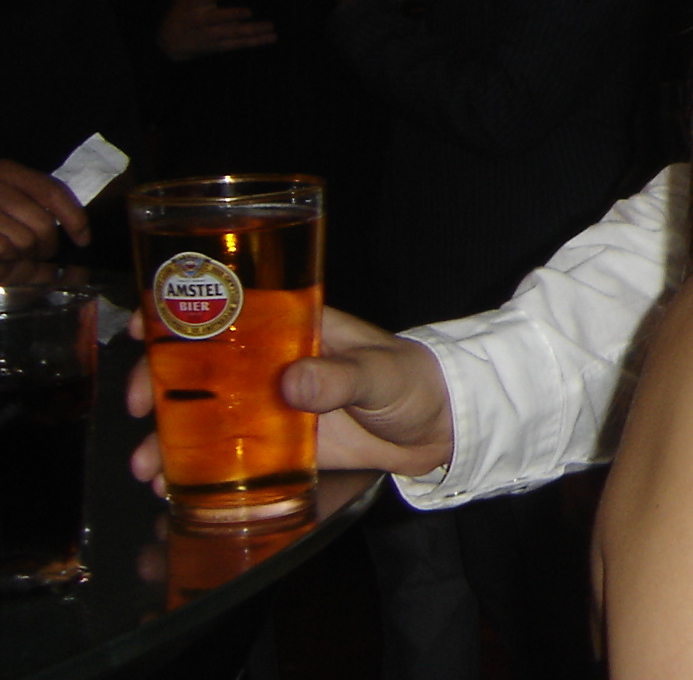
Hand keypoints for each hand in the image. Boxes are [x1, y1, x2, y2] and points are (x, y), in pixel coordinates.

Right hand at [0, 159, 86, 256]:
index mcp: (7, 171)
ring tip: (18, 256)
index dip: (74, 218)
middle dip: (49, 245)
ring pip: (25, 241)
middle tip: (44, 254)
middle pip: (42, 223)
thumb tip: (81, 237)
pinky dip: (7, 260)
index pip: (53, 191)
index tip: (84, 240)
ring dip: (26, 255)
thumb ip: (36, 206)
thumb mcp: (5, 192)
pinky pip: (4, 250)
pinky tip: (1, 258)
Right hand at [130, 305, 454, 490]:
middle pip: (201, 369)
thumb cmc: (415, 381)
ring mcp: (272, 408)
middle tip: (139, 412)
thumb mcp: (379, 374)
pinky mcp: (280, 448)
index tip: (144, 331)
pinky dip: (198, 472)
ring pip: (207, 417)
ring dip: (170, 440)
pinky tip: (172, 491)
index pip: (228, 313)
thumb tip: (291, 384)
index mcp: (293, 328)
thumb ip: (339, 378)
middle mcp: (273, 365)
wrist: (442, 427)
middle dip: (159, 387)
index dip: (181, 319)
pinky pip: (230, 458)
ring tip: (148, 470)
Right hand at [156, 0, 276, 60]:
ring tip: (271, 26)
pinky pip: (239, 44)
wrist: (169, 43)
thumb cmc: (182, 11)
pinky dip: (256, 42)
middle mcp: (203, 20)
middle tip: (249, 12)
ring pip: (234, 33)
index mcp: (196, 4)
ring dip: (253, 31)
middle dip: (232, 16)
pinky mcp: (218, 46)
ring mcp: (211, 35)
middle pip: (219, 18)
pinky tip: (272, 37)